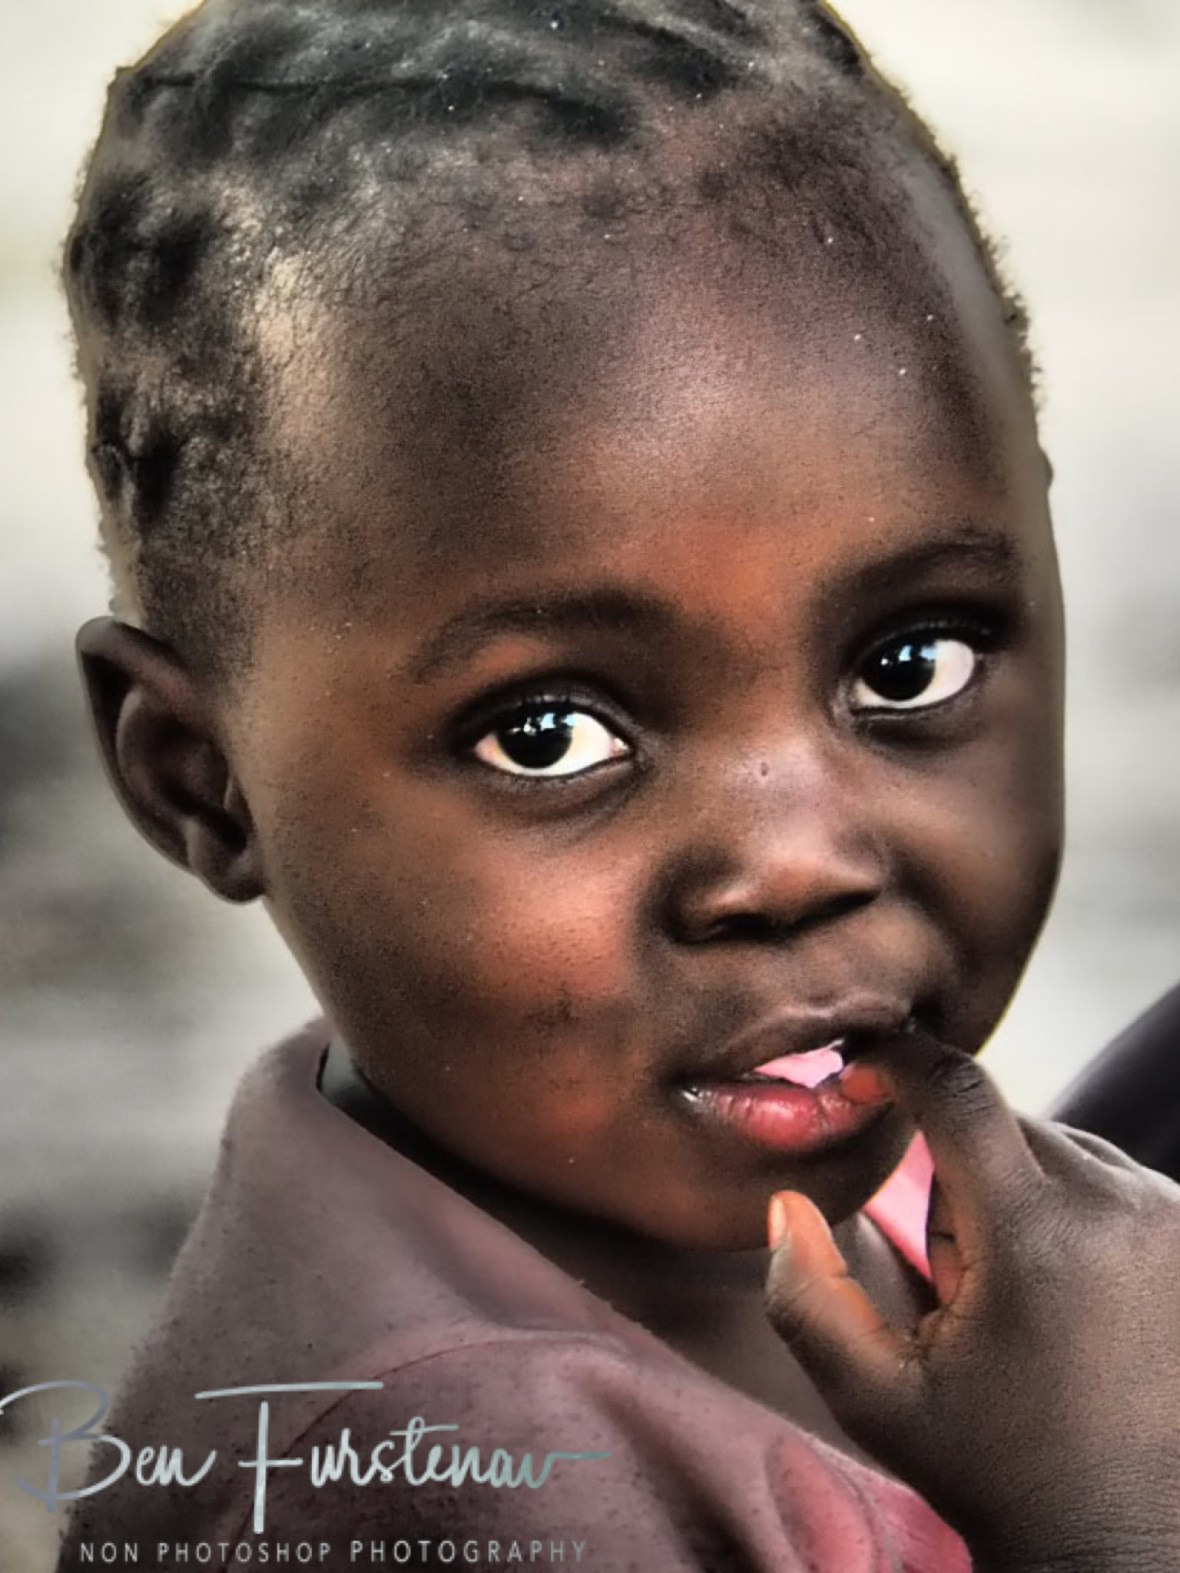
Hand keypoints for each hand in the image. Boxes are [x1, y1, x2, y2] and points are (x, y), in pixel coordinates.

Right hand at [764, 1032, 1179, 1572]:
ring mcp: (1170, 1218)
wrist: (1120, 1538)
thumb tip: (786, 1202)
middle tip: (958, 1281)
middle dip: (956, 1175)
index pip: (959, 1091)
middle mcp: (1117, 1210)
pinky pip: (1101, 1172)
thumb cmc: (993, 1467)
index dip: (898, 1061)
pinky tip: (1063, 1288)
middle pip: (1000, 1125)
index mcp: (1036, 1241)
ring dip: (1013, 1189)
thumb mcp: (873, 1399)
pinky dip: (1066, 1204)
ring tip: (1017, 1296)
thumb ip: (806, 1298)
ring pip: (1051, 1144)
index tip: (858, 1070)